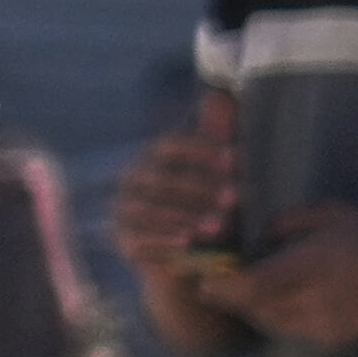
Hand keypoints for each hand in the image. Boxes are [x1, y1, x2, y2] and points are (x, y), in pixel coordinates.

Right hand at [111, 104, 242, 276]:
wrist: (191, 262)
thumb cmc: (210, 212)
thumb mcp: (219, 179)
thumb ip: (217, 140)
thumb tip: (226, 94)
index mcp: (155, 160)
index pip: (172, 146)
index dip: (203, 151)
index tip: (236, 161)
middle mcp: (134, 179)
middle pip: (164, 179)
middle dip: (203, 189)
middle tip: (236, 198)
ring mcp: (124, 208)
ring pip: (152, 208)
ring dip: (188, 217)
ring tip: (220, 226)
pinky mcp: (121, 237)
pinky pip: (140, 236)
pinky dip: (165, 239)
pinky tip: (188, 243)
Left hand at [221, 207, 357, 348]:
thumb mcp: (328, 214)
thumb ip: (284, 225)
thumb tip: (254, 240)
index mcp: (311, 266)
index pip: (252, 286)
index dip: (222, 286)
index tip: (203, 279)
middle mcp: (314, 300)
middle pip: (254, 308)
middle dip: (232, 297)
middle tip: (216, 283)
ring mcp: (323, 323)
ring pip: (269, 322)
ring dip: (253, 308)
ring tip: (249, 291)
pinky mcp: (331, 338)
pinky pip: (290, 330)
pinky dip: (278, 317)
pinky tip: (284, 301)